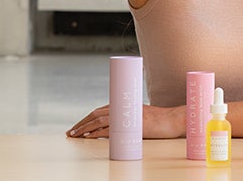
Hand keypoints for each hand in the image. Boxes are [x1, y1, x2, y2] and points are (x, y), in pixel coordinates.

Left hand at [66, 104, 184, 138]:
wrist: (172, 120)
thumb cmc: (160, 119)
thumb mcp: (141, 115)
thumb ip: (128, 118)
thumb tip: (116, 126)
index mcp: (124, 105)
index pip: (99, 110)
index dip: (86, 118)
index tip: (78, 126)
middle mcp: (123, 109)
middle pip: (95, 114)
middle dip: (81, 123)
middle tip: (71, 132)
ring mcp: (125, 117)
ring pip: (98, 121)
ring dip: (84, 128)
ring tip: (74, 135)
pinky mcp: (129, 127)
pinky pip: (108, 130)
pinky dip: (96, 133)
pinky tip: (88, 136)